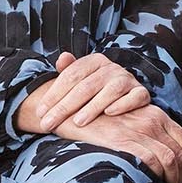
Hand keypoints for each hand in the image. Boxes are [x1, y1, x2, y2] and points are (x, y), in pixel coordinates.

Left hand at [16, 51, 150, 133]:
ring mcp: (127, 79)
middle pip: (86, 86)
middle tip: (49, 123)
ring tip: (78, 122)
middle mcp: (111, 68)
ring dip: (93, 107)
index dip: (54, 94)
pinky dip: (122, 105)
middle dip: (65, 106)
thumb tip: (61, 59)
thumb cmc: (96, 90)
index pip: (71, 76)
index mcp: (94, 61)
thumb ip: (69, 71)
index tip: (40, 112)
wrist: (127, 96)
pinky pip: (134, 97)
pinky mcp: (141, 92)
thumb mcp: (82, 79)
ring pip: (110, 91)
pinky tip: (109, 113)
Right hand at [56, 103, 181, 182]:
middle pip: (180, 152)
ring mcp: (139, 130)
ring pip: (170, 159)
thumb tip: (160, 157)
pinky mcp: (124, 141)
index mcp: (156, 114)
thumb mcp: (128, 120)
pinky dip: (156, 176)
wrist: (73, 110)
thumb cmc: (100, 120)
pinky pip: (152, 161)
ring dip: (172, 179)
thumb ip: (145, 133)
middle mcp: (152, 120)